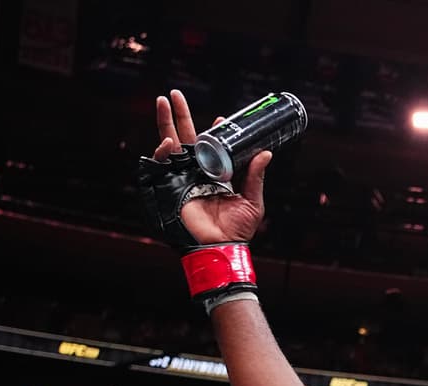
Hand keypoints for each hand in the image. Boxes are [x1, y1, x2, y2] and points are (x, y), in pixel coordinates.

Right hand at [145, 90, 270, 245]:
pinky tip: (168, 141)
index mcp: (214, 174)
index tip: (220, 120)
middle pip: (185, 138)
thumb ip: (255, 177)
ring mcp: (181, 179)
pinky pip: (161, 166)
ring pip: (170, 146)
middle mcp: (195, 173)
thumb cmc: (237, 231)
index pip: (211, 146)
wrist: (220, 248)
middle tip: (174, 94)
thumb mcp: (252, 201)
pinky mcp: (169, 188)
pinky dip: (162, 152)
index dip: (213, 131)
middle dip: (178, 115)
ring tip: (164, 101)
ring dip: (165, 123)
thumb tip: (266, 152)